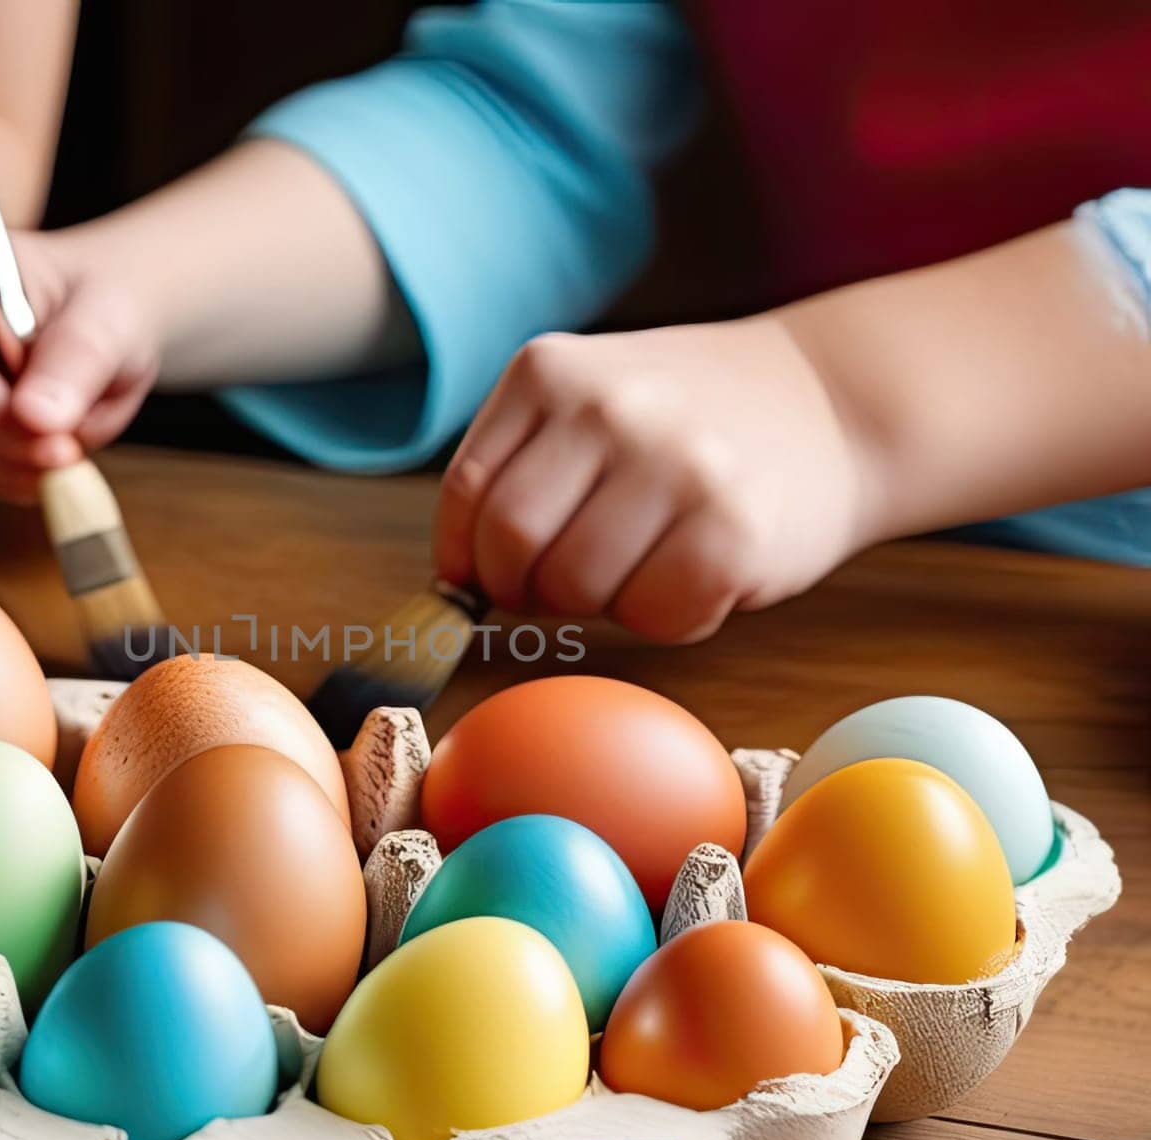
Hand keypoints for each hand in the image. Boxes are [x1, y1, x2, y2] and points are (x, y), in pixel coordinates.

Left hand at [433, 319, 878, 641]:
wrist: (831, 400)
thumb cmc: (687, 424)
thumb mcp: (586, 404)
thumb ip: (516, 471)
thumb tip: (456, 581)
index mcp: (549, 373)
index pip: (465, 497)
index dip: (469, 560)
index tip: (491, 578)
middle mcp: (609, 408)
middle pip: (511, 549)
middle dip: (528, 589)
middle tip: (572, 581)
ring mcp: (675, 465)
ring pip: (576, 591)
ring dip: (601, 603)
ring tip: (645, 562)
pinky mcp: (734, 529)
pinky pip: (654, 616)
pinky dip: (666, 618)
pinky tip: (696, 575)